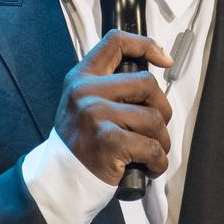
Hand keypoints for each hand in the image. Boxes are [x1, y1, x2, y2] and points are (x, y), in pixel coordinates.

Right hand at [54, 29, 173, 185]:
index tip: (164, 60)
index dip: (146, 45)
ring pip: (154, 118)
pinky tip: (149, 166)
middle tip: (154, 128)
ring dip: (161, 141)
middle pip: (147, 83)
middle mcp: (86, 92)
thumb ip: (109, 85)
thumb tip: (153, 71)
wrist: (60, 181)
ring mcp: (95, 115)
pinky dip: (158, 162)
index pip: (116, 42)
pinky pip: (152, 147)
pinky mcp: (108, 141)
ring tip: (148, 152)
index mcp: (82, 78)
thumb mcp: (83, 103)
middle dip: (161, 109)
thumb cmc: (80, 144)